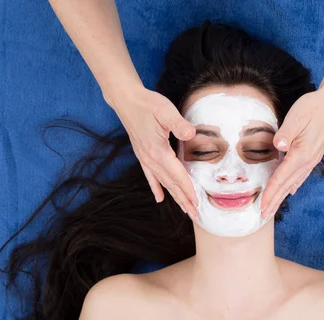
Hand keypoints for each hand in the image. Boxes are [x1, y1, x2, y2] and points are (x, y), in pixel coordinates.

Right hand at [106, 86, 198, 217]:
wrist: (127, 100)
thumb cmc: (148, 104)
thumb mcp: (165, 111)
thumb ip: (179, 124)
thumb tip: (191, 134)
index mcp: (157, 150)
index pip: (177, 174)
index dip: (188, 189)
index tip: (197, 202)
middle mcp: (150, 159)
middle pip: (171, 184)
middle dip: (184, 199)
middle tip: (195, 214)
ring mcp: (145, 159)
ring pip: (163, 183)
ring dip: (174, 197)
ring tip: (185, 209)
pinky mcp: (142, 155)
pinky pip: (150, 177)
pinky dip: (156, 188)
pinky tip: (159, 198)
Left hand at [260, 82, 323, 219]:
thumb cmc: (313, 107)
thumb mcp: (297, 117)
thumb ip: (286, 133)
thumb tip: (278, 146)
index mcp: (301, 154)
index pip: (281, 178)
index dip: (270, 193)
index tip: (261, 207)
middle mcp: (307, 161)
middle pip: (286, 186)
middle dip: (274, 202)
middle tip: (262, 217)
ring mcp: (311, 160)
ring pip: (293, 183)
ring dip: (281, 197)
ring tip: (272, 209)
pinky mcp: (313, 155)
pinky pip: (300, 176)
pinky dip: (292, 186)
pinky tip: (290, 191)